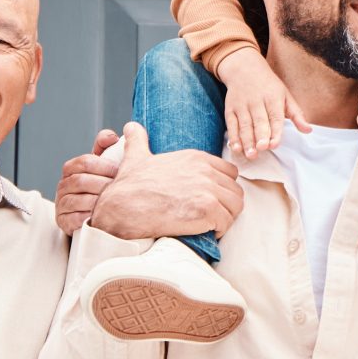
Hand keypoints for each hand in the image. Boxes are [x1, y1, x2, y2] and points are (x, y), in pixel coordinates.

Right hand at [55, 128, 121, 235]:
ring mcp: (61, 203)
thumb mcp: (102, 167)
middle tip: (120, 190)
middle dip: (103, 185)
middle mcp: (63, 185)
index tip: (120, 171)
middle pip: (81, 181)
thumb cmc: (100, 188)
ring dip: (97, 202)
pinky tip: (103, 218)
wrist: (92, 216)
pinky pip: (75, 219)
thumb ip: (105, 148)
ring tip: (114, 205)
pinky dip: (89, 218)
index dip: (104, 166)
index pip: (84, 162)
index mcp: (71, 168)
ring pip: (78, 200)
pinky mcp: (63, 221)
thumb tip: (112, 137)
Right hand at [89, 122, 245, 240]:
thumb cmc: (129, 187)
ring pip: (235, 207)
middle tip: (212, 216)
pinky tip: (205, 231)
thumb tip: (130, 127)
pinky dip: (218, 231)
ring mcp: (207, 190)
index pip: (230, 172)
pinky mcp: (207, 210)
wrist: (122, 208)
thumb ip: (138, 140)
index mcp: (196, 158)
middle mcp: (205, 171)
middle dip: (226, 206)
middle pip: (236, 191)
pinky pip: (226, 223)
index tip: (211, 199)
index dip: (223, 188)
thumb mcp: (136, 156)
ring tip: (209, 225)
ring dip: (225, 218)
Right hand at [216, 51, 307, 156]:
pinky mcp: (231, 109)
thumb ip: (296, 115)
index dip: (275, 131)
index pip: (275, 116)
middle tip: (262, 148)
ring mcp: (242, 105)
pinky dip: (233, 137)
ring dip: (246, 140)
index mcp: (273, 98)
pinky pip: (231, 124)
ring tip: (251, 154)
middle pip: (259, 121)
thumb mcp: (285, 96)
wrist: (244, 68)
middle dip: (260, 135)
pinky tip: (236, 148)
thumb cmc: (269, 86)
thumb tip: (308, 130)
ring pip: (244, 124)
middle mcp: (257, 101)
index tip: (274, 144)